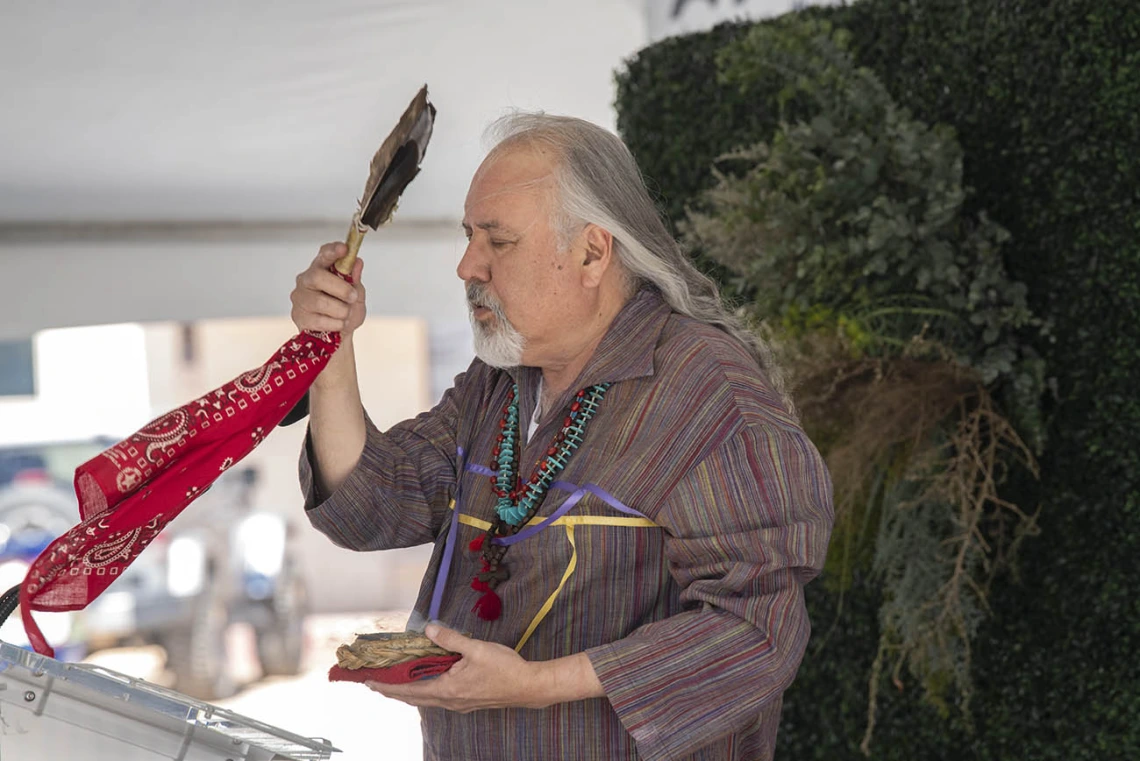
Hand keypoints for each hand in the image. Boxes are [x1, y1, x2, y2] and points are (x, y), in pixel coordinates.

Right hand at [290, 242, 366, 334]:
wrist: (339, 336)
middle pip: (317, 277)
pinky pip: (318, 320)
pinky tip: (338, 324)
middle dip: (340, 289)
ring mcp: (300, 298)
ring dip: (340, 310)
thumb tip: (357, 263)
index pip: (324, 254)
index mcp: (322, 269)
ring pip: (319, 301)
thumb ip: (355, 279)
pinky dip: (335, 323)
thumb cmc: (347, 311)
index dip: (332, 251)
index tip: (344, 249)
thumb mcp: (357, 295)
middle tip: (353, 297)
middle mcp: (307, 280)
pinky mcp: (298, 316)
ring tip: (346, 315)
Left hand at [366, 624, 563, 712]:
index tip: (369, 682)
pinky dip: (424, 690)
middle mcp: (449, 700)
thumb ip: (450, 639)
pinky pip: (437, 697)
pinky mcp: (466, 701)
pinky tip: (425, 682)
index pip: (409, 690)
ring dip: (408, 691)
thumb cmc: (504, 668)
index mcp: (448, 689)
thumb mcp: (476, 648)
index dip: (388, 686)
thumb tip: (429, 628)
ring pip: (425, 699)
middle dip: (393, 690)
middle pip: (413, 698)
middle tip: (374, 682)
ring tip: (394, 682)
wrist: (528, 687)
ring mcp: (458, 702)